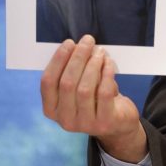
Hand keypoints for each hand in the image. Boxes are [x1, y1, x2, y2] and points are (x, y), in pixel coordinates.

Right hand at [40, 35, 146, 161]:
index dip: (57, 60)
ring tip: (99, 51)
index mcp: (51, 109)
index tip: (69, 43)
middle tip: (87, 41)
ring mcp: (84, 124)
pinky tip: (108, 63)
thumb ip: (73, 71)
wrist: (118, 124)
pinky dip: (106, 74)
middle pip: (67, 83)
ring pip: (84, 89)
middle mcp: (64, 119)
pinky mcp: (104, 122)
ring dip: (92, 65)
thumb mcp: (78, 88)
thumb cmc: (95, 99)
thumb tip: (78, 46)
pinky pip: (104, 93)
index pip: (48, 82)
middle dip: (77, 58)